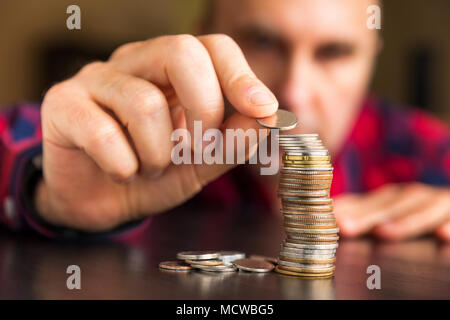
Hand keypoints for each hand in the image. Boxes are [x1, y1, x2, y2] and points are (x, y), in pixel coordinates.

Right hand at [36, 34, 277, 231]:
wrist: (98, 201)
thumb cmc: (151, 174)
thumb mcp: (201, 164)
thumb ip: (232, 142)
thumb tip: (267, 118)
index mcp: (171, 71)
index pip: (213, 48)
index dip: (241, 76)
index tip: (263, 109)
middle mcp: (134, 63)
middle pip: (180, 53)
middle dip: (203, 110)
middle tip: (195, 148)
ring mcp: (96, 79)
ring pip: (144, 103)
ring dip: (159, 153)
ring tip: (152, 168)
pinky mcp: (63, 104)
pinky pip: (103, 133)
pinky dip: (124, 166)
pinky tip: (122, 172)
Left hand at [334, 183, 449, 240]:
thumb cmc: (421, 210)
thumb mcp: (392, 208)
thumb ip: (365, 211)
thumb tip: (331, 214)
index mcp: (394, 197)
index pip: (366, 202)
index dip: (346, 208)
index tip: (325, 218)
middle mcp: (413, 196)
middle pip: (389, 206)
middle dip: (366, 216)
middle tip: (344, 227)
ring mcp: (438, 203)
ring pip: (422, 210)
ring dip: (404, 221)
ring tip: (384, 232)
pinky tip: (444, 234)